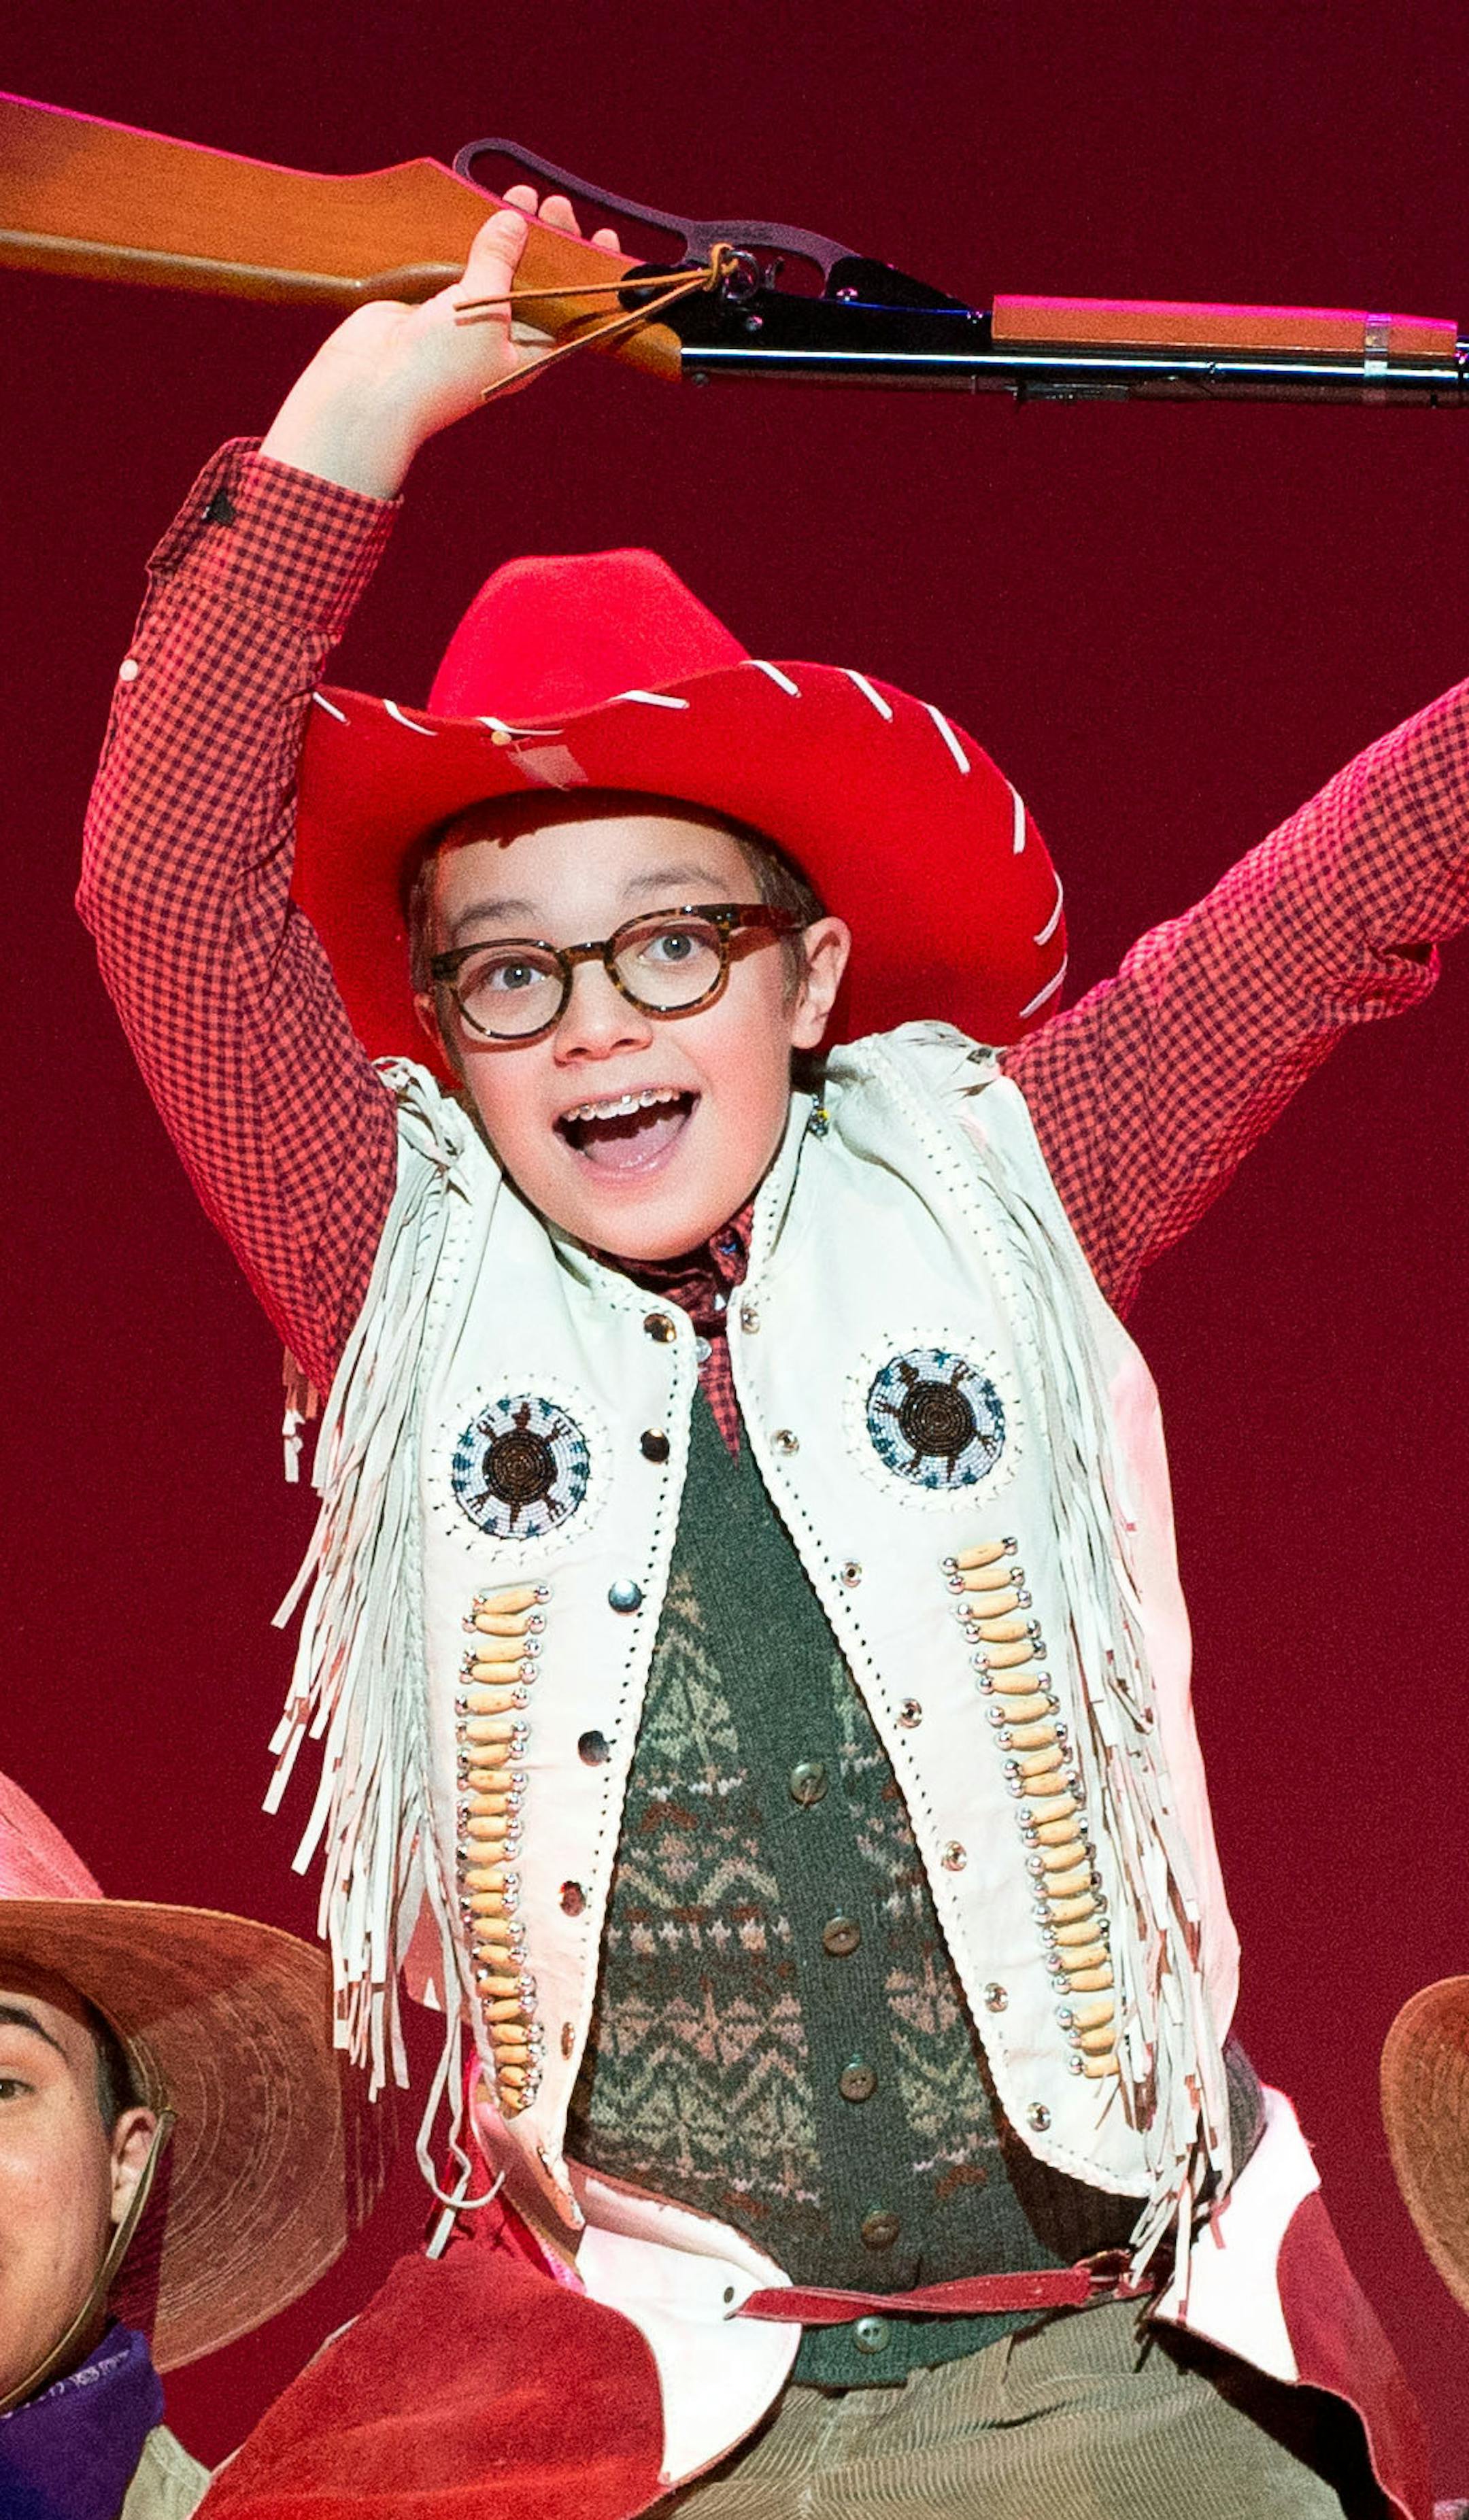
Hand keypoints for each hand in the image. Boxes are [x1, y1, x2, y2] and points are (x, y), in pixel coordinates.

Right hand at [260, 188, 621, 499]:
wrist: (370, 387)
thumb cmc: (437, 368)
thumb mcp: (484, 310)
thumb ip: (500, 261)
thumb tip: (518, 217)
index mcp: (529, 353)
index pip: (570, 308)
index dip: (587, 274)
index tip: (604, 238)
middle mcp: (504, 336)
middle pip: (537, 282)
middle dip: (549, 242)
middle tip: (557, 205)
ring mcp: (469, 318)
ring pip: (498, 269)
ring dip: (510, 233)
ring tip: (523, 196)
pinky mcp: (436, 302)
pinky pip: (462, 264)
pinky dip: (472, 238)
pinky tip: (483, 207)